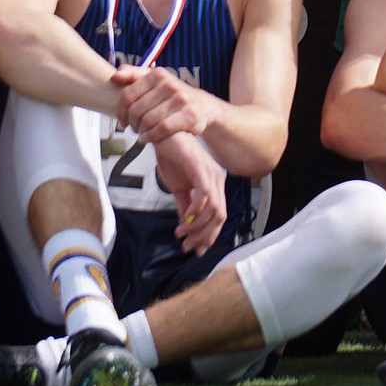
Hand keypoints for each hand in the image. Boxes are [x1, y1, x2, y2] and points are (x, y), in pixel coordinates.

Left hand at [114, 64, 210, 143]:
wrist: (202, 106)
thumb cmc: (173, 95)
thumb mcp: (155, 80)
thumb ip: (134, 75)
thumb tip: (115, 76)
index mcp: (158, 74)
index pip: (127, 95)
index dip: (120, 111)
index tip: (122, 120)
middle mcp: (170, 84)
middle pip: (136, 110)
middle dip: (131, 123)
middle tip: (133, 128)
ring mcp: (181, 99)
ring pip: (148, 120)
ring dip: (140, 131)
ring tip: (141, 133)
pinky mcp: (189, 115)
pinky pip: (162, 128)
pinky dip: (151, 136)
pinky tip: (148, 138)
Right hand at [153, 134, 228, 253]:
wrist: (165, 136)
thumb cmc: (172, 157)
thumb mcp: (178, 187)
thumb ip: (184, 205)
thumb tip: (186, 224)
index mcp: (213, 184)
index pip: (218, 216)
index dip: (208, 235)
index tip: (195, 248)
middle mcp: (216, 179)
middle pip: (219, 217)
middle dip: (204, 236)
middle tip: (187, 246)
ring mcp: (211, 174)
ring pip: (214, 210)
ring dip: (197, 227)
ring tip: (181, 233)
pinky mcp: (201, 170)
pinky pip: (204, 197)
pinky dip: (194, 212)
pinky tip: (183, 219)